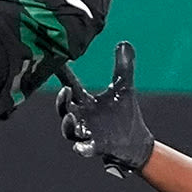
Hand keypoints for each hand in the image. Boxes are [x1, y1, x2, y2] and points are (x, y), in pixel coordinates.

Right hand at [58, 41, 154, 175]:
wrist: (136, 142)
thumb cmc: (125, 115)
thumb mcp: (124, 88)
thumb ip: (123, 67)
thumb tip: (125, 42)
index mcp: (86, 102)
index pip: (70, 85)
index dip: (62, 73)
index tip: (56, 60)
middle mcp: (82, 117)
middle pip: (63, 109)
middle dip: (61, 101)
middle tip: (65, 91)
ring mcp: (88, 134)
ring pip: (69, 131)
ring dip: (67, 124)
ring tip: (70, 117)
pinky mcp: (97, 147)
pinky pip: (85, 149)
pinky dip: (82, 148)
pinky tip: (80, 147)